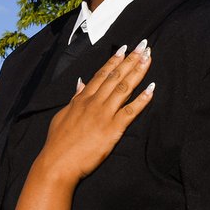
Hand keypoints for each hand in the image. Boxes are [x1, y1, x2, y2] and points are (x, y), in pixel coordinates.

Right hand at [36, 42, 153, 183]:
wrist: (57, 164)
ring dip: (138, 72)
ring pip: (124, 88)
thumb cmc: (57, 143)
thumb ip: (74, 99)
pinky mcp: (112, 130)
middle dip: (131, 59)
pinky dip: (142, 100)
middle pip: (115, 76)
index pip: (101, 75)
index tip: (124, 48)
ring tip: (148, 58)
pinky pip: (130, 112)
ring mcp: (103, 115)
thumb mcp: (62, 115)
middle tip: (144, 46)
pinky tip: (152, 89)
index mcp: (82, 99)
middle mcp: (94, 103)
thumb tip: (80, 83)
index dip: (114, 60)